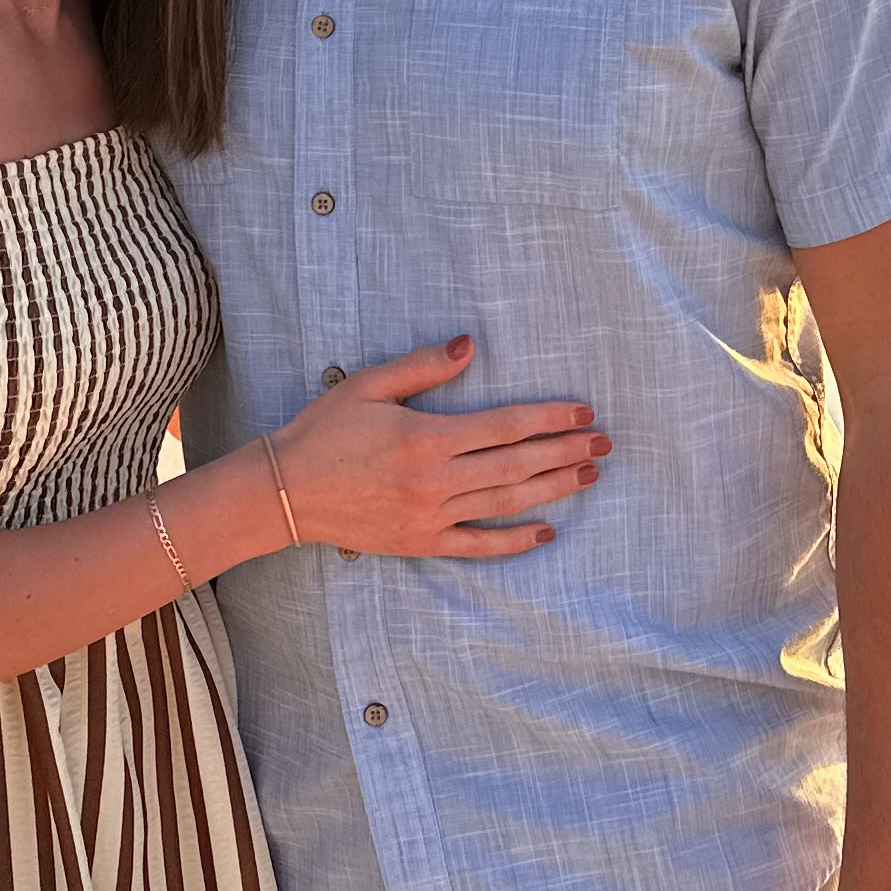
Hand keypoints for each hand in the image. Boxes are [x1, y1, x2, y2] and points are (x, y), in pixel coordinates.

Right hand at [272, 339, 607, 558]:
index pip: (505, 425)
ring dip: (553, 489)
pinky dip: (514, 541)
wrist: (287, 492)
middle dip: (565, 452)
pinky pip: (479, 545)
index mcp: (427, 438)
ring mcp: (431, 516)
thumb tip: (470, 345)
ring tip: (588, 475)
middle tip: (603, 443)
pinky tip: (546, 531)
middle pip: (516, 465)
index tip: (582, 410)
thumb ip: (423, 366)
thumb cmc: (324, 431)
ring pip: (506, 502)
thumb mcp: (369, 385)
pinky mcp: (422, 542)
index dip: (549, 417)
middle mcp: (436, 481)